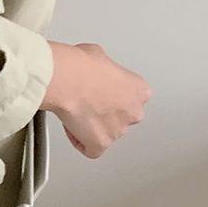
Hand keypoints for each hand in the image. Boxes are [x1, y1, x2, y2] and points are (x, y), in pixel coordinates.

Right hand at [44, 38, 150, 158]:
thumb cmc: (81, 66)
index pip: (132, 98)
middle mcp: (134, 112)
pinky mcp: (101, 144)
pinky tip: (75, 128)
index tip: (104, 92)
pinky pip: (92, 150)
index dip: (115, 96)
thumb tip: (97, 72)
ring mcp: (118, 131)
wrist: (67, 80)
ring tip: (79, 112)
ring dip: (94, 127)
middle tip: (91, 103)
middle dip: (108, 114)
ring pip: (108, 134)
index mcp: (140, 90)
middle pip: (122, 118)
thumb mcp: (101, 56)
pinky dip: (82, 142)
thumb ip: (106, 71)